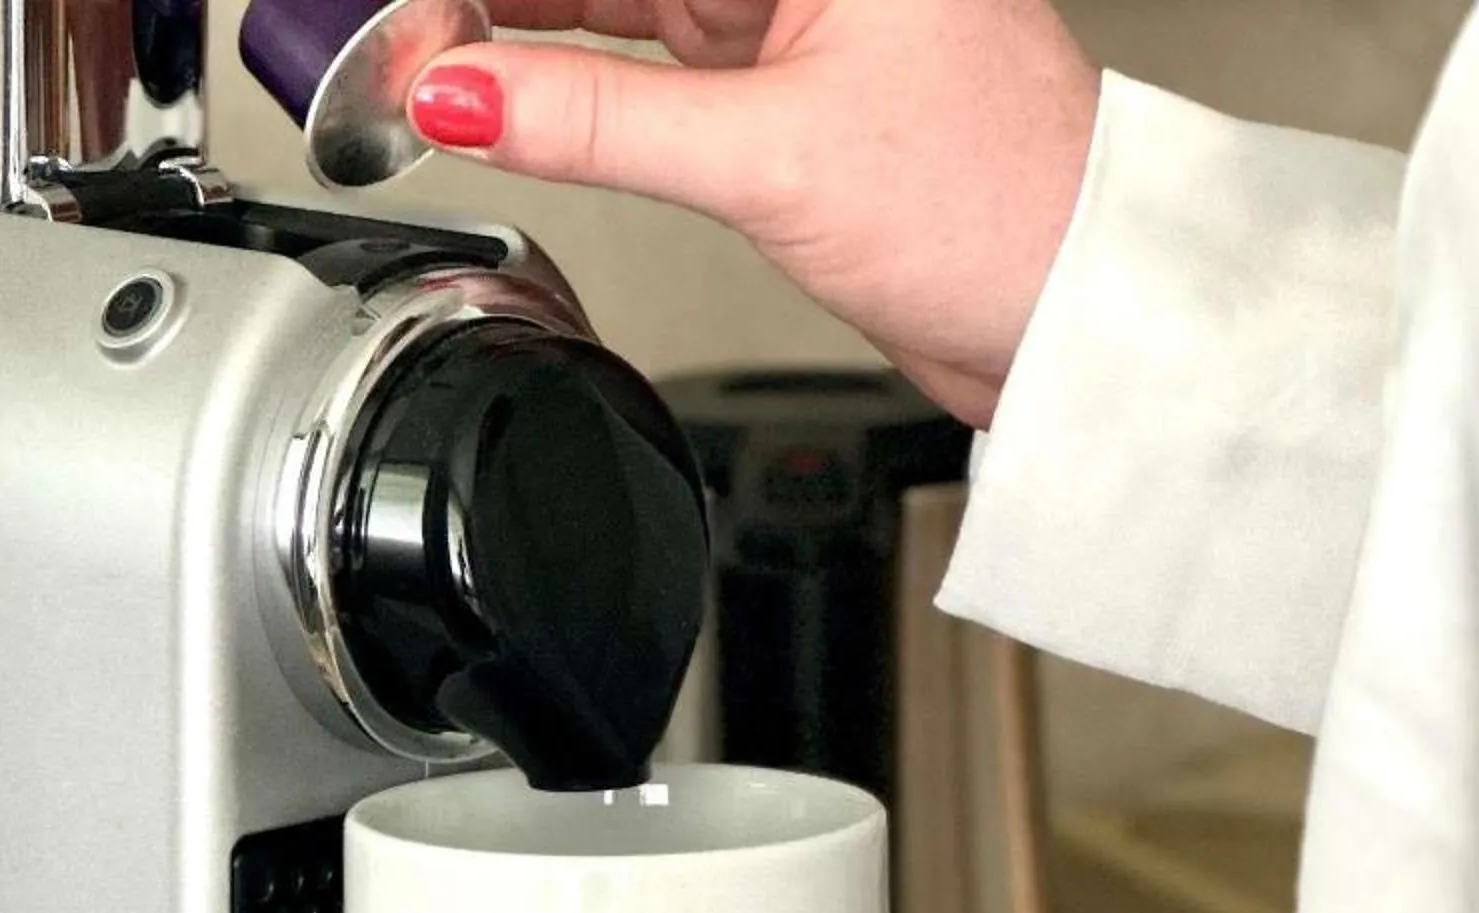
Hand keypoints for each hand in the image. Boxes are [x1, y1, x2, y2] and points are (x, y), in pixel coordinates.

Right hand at [405, 2, 1101, 425]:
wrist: (1075, 315)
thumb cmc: (1001, 207)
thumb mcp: (766, 155)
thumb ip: (596, 119)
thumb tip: (463, 88)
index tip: (420, 6)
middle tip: (403, 28)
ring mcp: (798, 16)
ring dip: (525, 26)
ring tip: (425, 54)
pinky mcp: (783, 88)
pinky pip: (648, 57)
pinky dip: (571, 76)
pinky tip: (497, 83)